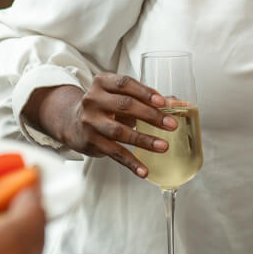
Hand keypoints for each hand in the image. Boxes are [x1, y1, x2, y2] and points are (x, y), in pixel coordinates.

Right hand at [25, 77, 175, 177]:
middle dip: (151, 115)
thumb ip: (149, 99)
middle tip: (171, 125)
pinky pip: (114, 153)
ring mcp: (90, 121)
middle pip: (125, 106)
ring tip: (164, 146)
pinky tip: (144, 170)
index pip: (125, 84)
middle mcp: (93, 100)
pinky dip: (131, 163)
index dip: (145, 92)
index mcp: (102, 82)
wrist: (73, 122)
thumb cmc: (106, 105)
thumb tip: (179, 104)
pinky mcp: (91, 142)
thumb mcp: (121, 96)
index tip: (163, 102)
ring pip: (119, 131)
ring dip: (144, 140)